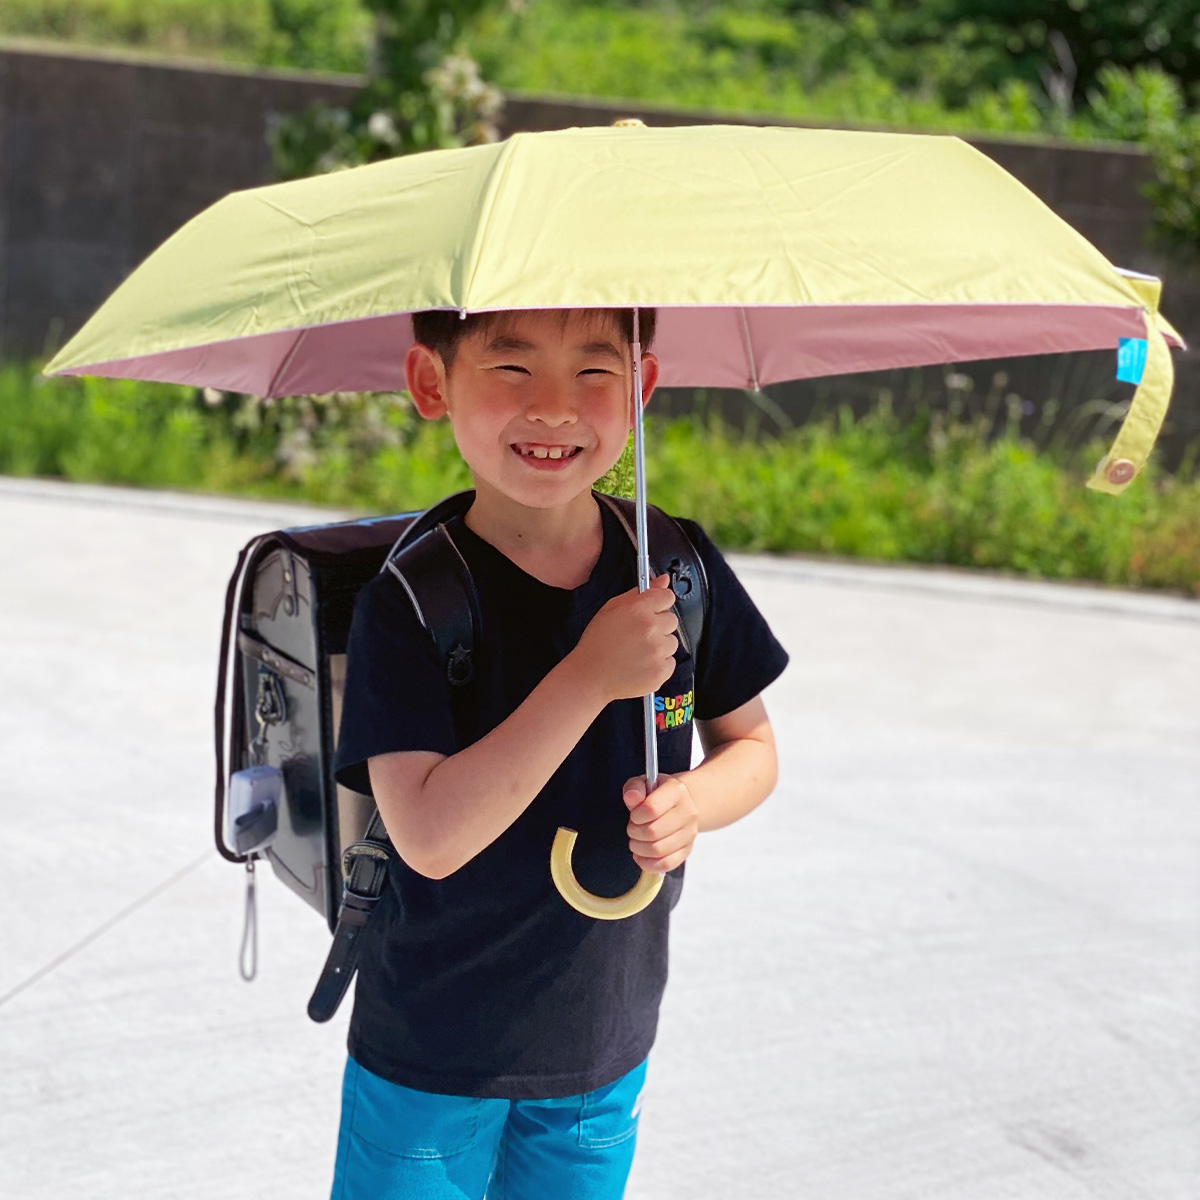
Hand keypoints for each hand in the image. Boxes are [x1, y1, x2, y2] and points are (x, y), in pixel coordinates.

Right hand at [572, 574, 678, 703]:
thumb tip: (662, 580)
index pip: (667, 597)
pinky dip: (659, 665)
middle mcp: (651, 628)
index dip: (659, 604)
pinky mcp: (661, 671)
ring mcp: (658, 651)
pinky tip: (640, 664)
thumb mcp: (612, 608)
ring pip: (672, 642)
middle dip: (658, 626)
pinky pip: (670, 662)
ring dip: (659, 646)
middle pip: (671, 620)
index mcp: (638, 609)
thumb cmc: (597, 643)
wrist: (589, 677)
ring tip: (637, 652)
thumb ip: (640, 592)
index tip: (652, 611)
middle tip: (638, 635)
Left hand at [623, 773, 698, 873]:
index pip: (652, 808)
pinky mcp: (687, 850)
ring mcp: (689, 833)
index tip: (634, 815)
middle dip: (635, 832)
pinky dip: (648, 863)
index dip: (636, 815)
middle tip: (633, 828)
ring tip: (636, 840)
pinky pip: (666, 864)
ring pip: (658, 850)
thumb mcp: (644, 783)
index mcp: (677, 791)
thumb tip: (631, 797)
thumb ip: (635, 788)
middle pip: (653, 832)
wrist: (680, 804)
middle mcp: (688, 812)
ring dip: (639, 848)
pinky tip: (641, 855)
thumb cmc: (657, 794)